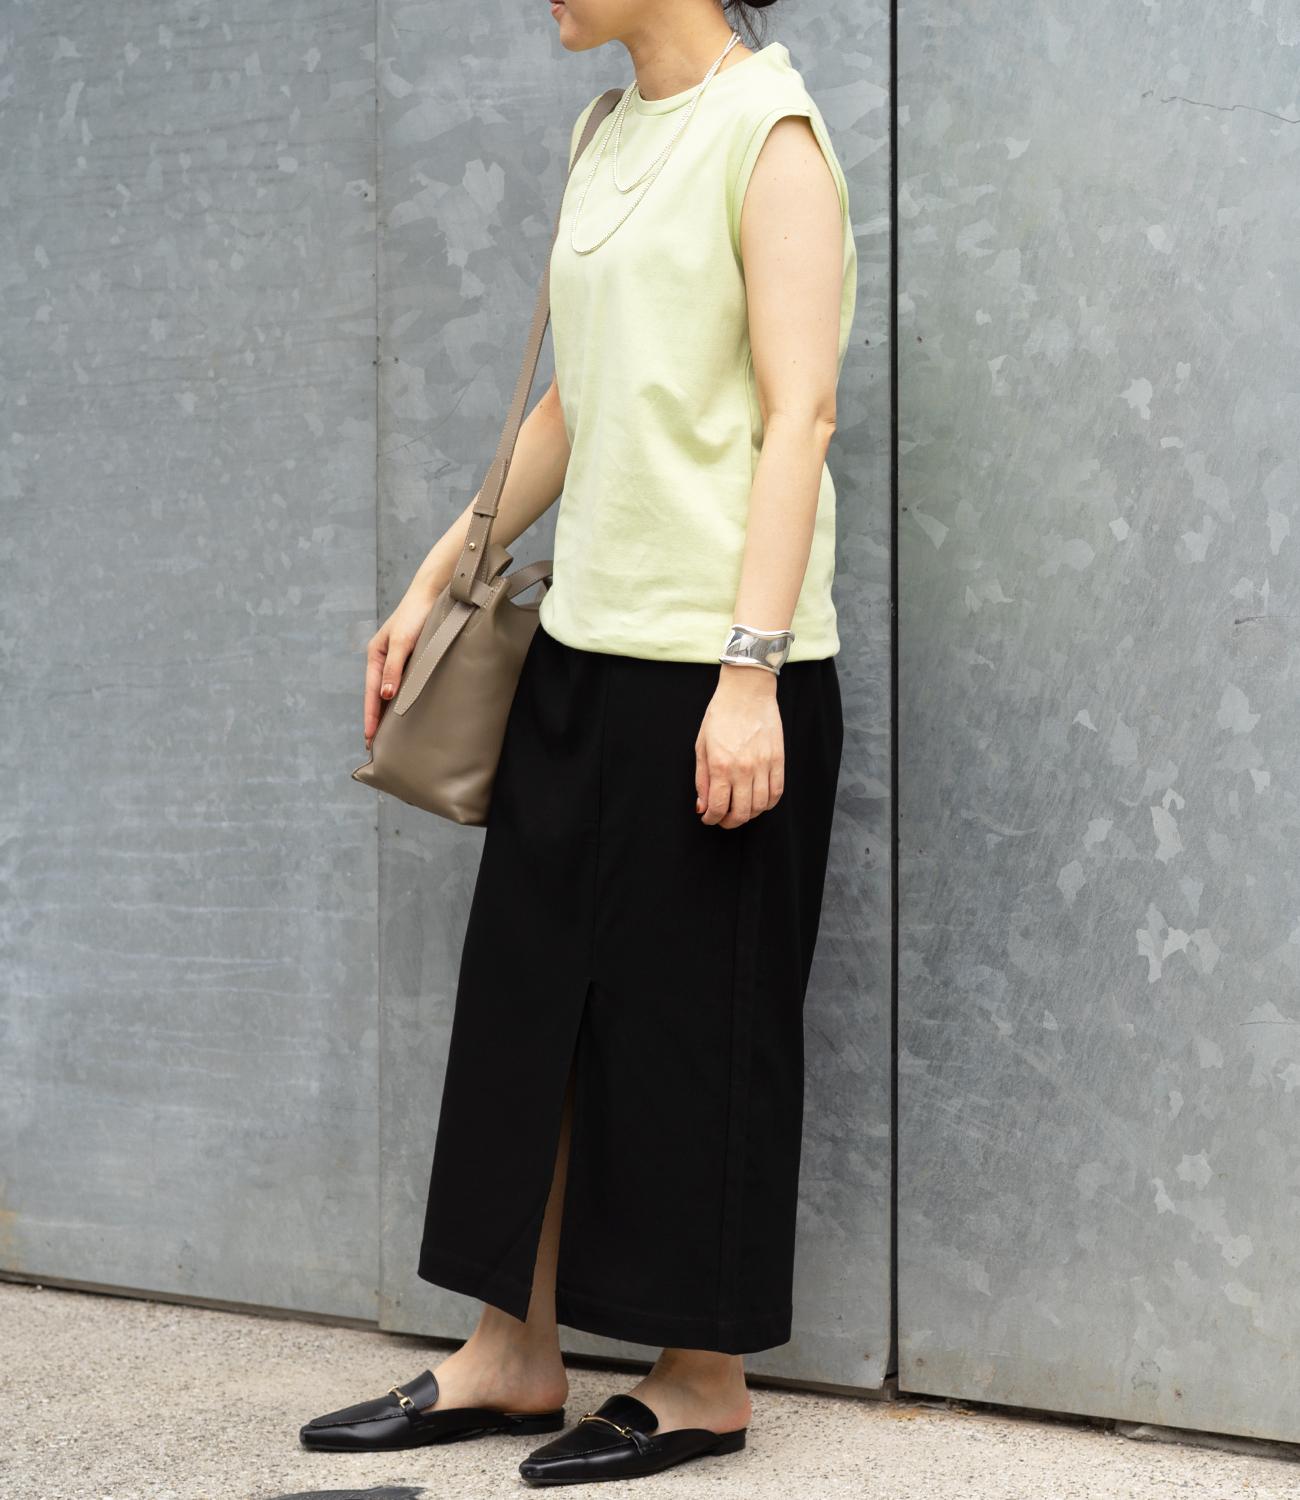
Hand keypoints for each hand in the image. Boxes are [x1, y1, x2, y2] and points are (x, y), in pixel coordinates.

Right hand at [362, 577, 443, 748]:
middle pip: (377, 696)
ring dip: (389, 712)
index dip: (371, 717)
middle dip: (376, 720)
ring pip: (390, 691)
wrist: (434, 593)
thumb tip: (385, 695)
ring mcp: (397, 660)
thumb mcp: (402, 642)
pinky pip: (404, 684)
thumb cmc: (415, 615)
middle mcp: (384, 659)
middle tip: (376, 747)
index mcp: (375, 655)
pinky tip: (406, 712)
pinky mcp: (412, 658)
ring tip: (390, 737)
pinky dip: (402, 699)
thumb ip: (393, 668)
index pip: (371, 693)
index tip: (370, 739)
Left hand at [694, 664, 784, 828]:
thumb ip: (702, 779)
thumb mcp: (702, 746)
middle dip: (729, 822)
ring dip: (749, 815)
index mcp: (721, 765)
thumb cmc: (721, 715)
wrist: (747, 692)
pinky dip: (768, 804)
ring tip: (740, 811)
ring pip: (760, 806)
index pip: (718, 807)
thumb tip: (702, 805)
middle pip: (741, 812)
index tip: (708, 818)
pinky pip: (776, 792)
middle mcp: (744, 769)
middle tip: (723, 819)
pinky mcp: (778, 760)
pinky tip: (758, 802)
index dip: (711, 819)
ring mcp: (764, 765)